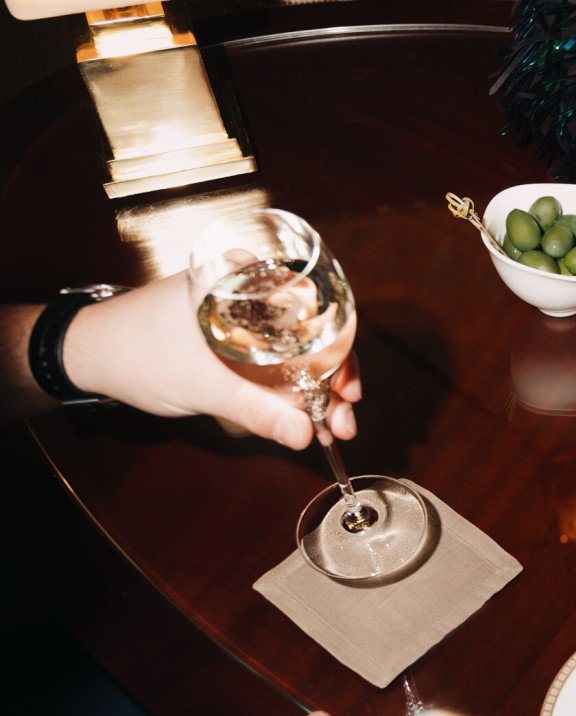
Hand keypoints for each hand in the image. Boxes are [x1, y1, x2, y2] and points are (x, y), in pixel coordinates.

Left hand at [58, 272, 358, 449]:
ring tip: (329, 427)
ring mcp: (245, 320)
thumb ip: (255, 411)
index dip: (342, 353)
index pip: (316, 311)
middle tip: (344, 418)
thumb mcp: (201, 385)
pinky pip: (277, 364)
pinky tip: (304, 417)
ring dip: (316, 392)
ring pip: (298, 353)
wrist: (86, 356)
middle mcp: (252, 294)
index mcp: (245, 281)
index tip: (349, 389)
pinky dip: (292, 391)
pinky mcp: (235, 344)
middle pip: (314, 335)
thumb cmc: (134, 350)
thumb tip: (304, 434)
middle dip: (335, 380)